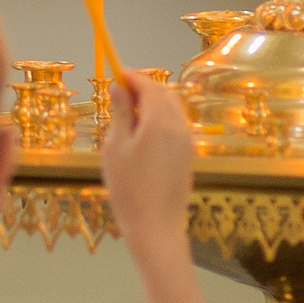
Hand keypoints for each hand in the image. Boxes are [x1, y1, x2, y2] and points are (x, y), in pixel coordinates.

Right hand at [100, 73, 195, 256]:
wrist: (156, 228)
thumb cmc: (128, 188)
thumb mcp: (116, 147)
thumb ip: (121, 113)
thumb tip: (119, 87)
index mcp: (160, 121)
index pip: (149, 86)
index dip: (132, 76)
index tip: (114, 74)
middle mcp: (179, 127)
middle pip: (164, 94)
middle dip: (143, 88)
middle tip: (119, 95)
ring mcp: (187, 143)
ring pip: (172, 110)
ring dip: (152, 104)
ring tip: (128, 118)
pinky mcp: (188, 157)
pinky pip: (176, 127)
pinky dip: (160, 120)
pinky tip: (142, 138)